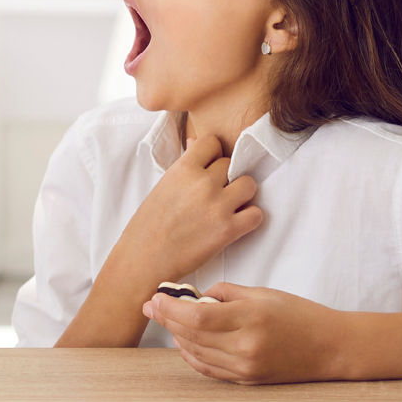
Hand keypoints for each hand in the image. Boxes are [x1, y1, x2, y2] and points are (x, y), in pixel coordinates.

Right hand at [105, 134, 263, 293]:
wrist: (145, 258)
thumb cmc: (149, 224)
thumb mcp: (162, 186)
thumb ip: (184, 165)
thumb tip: (195, 143)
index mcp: (183, 169)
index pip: (213, 143)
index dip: (213, 155)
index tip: (210, 167)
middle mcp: (203, 183)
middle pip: (231, 164)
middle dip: (225, 177)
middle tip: (215, 193)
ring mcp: (218, 205)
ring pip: (249, 184)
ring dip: (242, 195)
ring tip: (230, 206)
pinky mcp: (228, 229)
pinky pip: (256, 214)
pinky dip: (250, 219)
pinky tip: (237, 223)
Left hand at [144, 283, 348, 384]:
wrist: (330, 347)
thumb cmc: (299, 314)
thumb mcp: (262, 294)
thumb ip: (225, 294)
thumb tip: (195, 297)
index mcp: (250, 319)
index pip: (197, 317)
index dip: (171, 309)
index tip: (155, 298)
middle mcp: (245, 346)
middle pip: (192, 336)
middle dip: (167, 320)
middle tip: (152, 307)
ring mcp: (246, 367)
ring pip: (196, 353)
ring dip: (177, 336)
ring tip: (168, 320)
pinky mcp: (247, 380)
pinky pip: (208, 369)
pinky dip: (191, 355)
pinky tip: (184, 342)